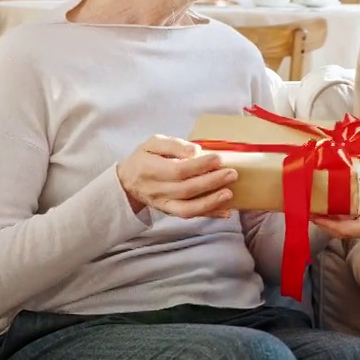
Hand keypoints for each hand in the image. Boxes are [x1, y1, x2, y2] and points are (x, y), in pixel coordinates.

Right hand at [115, 135, 236, 218]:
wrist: (127, 181)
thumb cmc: (144, 158)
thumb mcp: (153, 143)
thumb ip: (174, 145)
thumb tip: (196, 150)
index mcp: (151, 169)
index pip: (178, 170)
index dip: (200, 166)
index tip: (218, 158)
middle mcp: (156, 190)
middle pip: (186, 189)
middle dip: (211, 182)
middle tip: (232, 173)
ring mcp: (163, 203)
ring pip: (188, 208)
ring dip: (211, 202)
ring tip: (229, 193)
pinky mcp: (169, 212)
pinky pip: (190, 216)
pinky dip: (209, 214)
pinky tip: (226, 211)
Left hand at [311, 151, 359, 237]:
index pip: (358, 227)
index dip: (335, 226)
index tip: (318, 216)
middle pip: (348, 233)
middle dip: (326, 224)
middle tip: (307, 208)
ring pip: (350, 231)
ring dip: (331, 222)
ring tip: (313, 205)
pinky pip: (354, 226)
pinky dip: (339, 219)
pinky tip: (328, 206)